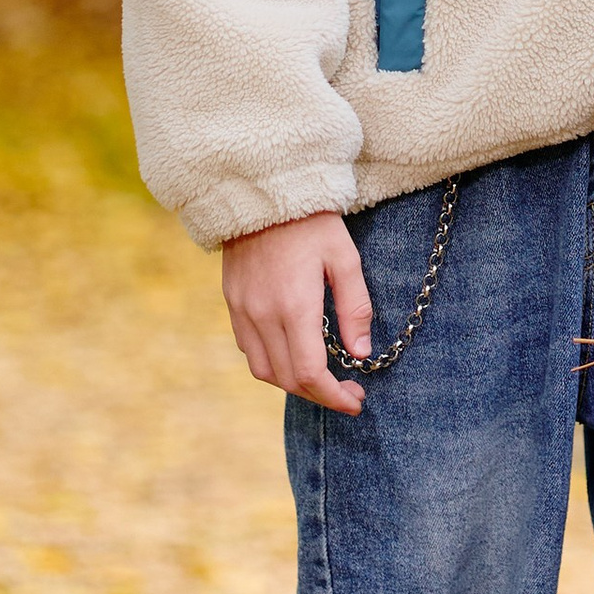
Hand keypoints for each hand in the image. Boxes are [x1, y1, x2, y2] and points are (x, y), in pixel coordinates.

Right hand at [221, 211, 374, 414]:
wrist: (263, 192)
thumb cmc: (313, 222)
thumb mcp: (345, 258)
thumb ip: (355, 308)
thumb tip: (361, 353)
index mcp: (295, 306)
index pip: (310, 374)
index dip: (334, 397)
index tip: (356, 401)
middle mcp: (263, 315)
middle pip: (288, 380)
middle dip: (319, 394)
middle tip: (348, 391)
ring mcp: (242, 311)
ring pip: (264, 371)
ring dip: (293, 383)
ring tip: (322, 378)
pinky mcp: (232, 303)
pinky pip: (249, 350)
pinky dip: (272, 364)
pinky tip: (294, 353)